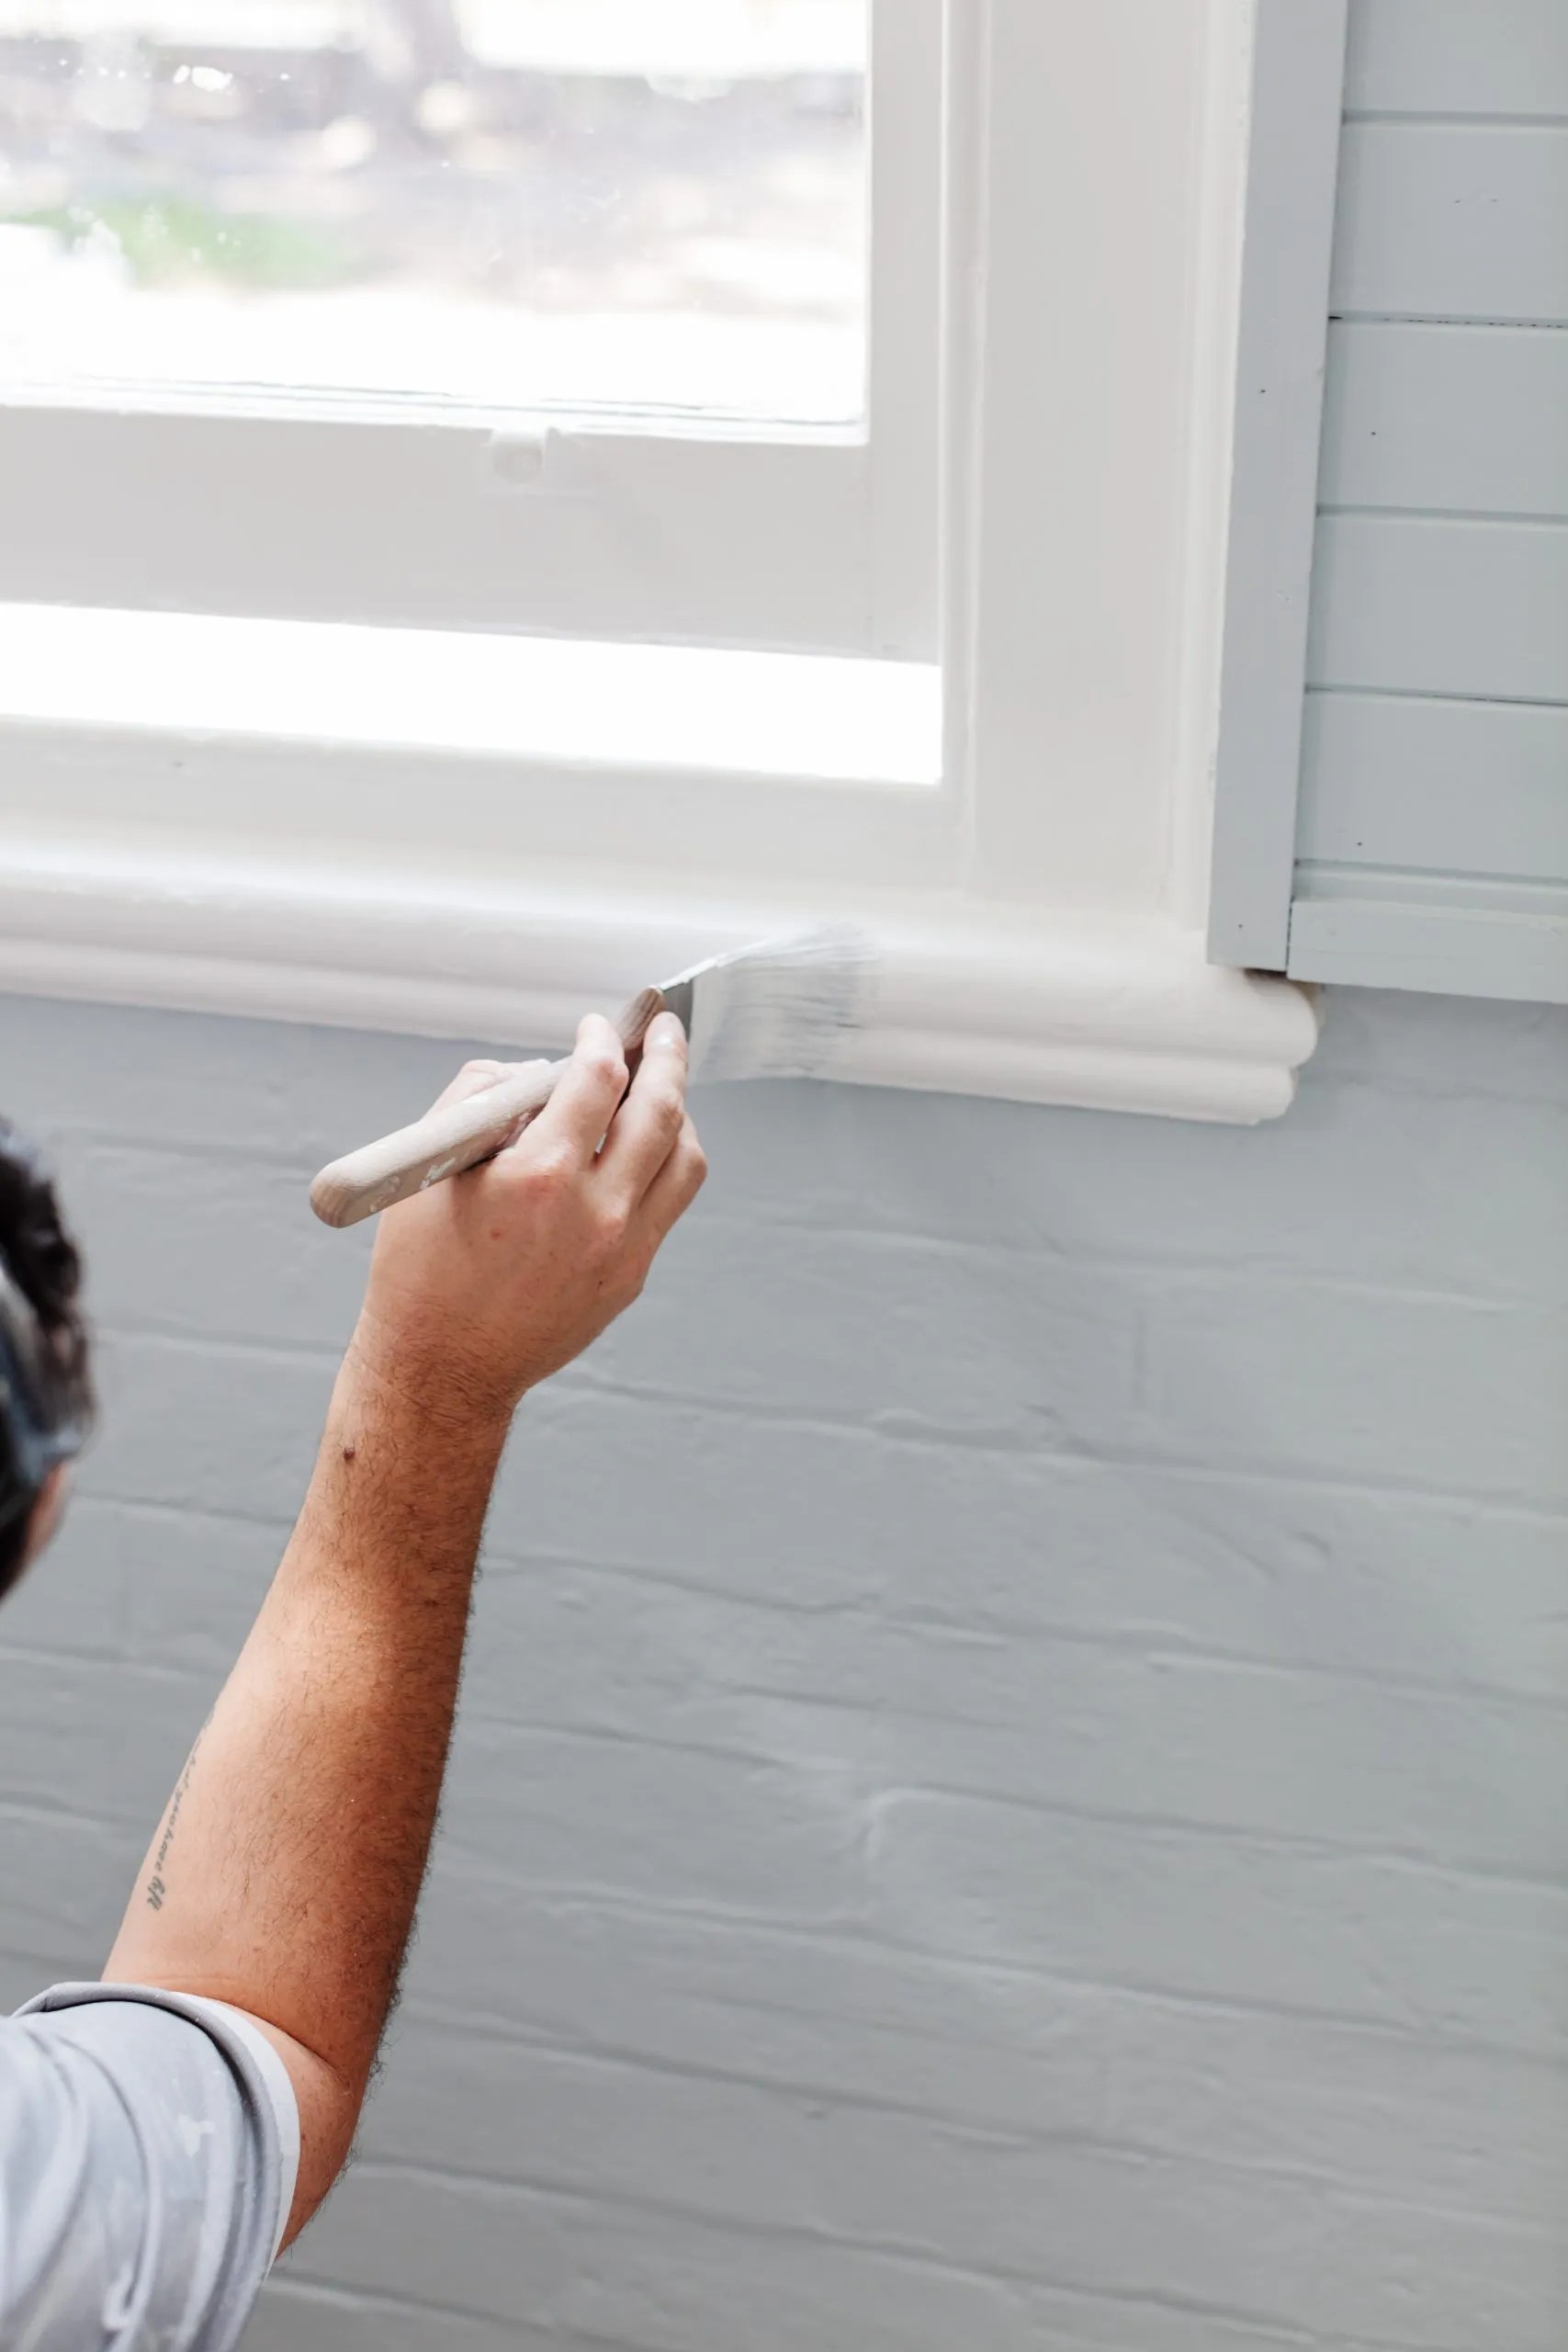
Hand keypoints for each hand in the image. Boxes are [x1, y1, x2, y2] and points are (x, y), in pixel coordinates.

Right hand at [349, 1012, 704, 1423]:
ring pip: (684, 1159)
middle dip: (667, 1055)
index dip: (603, 1039)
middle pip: (662, 1109)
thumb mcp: (431, 1166)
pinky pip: (669, 1204)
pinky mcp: (631, 1277)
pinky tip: (646, 1148)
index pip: (599, 1077)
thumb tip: (536, 1073)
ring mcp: (623, 1249)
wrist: (442, 1367)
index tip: (597, 1026)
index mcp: (540, 1176)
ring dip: (678, 1111)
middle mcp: (596, 1211)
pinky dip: (666, 1162)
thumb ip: (483, 1098)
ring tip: (662, 1087)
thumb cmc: (421, 1268)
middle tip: (663, 1028)